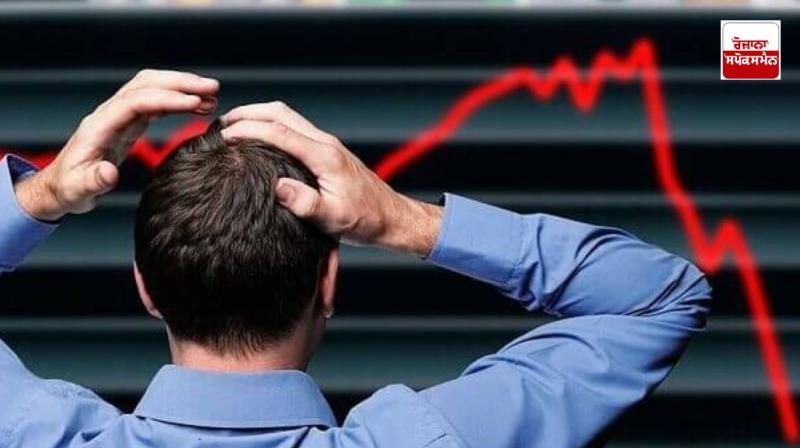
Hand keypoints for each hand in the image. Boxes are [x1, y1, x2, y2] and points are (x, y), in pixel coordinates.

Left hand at [15, 69, 218, 220]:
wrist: (61, 187)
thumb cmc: (70, 190)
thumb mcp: (78, 191)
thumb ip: (93, 182)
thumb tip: (109, 173)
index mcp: (99, 126)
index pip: (136, 101)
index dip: (166, 99)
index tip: (195, 103)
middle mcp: (109, 114)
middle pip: (146, 85)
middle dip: (180, 83)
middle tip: (212, 88)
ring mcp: (119, 116)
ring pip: (152, 89)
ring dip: (181, 87)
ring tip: (212, 96)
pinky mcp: (129, 123)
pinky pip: (155, 103)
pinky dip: (178, 101)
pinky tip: (198, 107)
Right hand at [220, 102, 441, 255]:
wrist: (391, 218)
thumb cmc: (364, 221)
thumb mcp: (334, 220)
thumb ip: (306, 204)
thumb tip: (278, 187)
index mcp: (325, 157)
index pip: (280, 131)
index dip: (248, 129)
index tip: (224, 136)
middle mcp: (326, 144)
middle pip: (281, 113)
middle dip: (248, 113)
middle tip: (220, 123)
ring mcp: (327, 145)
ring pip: (288, 116)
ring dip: (259, 115)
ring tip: (232, 125)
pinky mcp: (327, 151)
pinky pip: (294, 127)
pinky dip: (271, 124)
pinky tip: (260, 138)